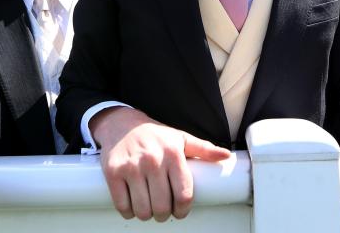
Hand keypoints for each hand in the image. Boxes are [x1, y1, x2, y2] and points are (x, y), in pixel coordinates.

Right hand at [91, 107, 230, 220]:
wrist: (121, 124)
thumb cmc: (154, 135)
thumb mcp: (180, 138)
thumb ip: (204, 149)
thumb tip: (226, 156)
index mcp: (173, 154)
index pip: (183, 194)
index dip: (183, 210)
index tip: (180, 211)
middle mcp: (153, 160)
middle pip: (163, 206)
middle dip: (165, 214)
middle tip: (163, 210)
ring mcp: (131, 167)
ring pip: (143, 210)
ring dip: (147, 215)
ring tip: (149, 207)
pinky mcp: (113, 173)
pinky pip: (122, 205)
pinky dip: (129, 212)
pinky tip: (133, 205)